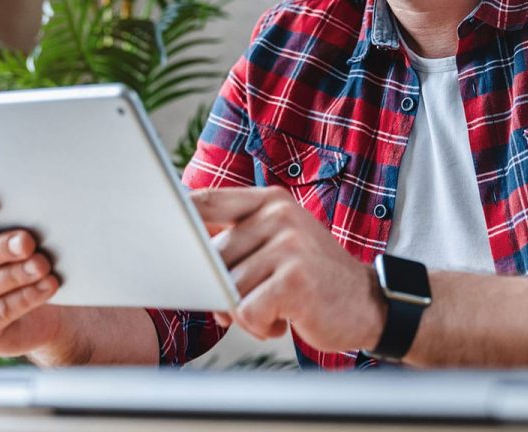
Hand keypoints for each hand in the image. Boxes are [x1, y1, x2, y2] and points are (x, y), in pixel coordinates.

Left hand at [192, 186, 386, 353]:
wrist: (369, 303)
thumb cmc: (314, 276)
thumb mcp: (280, 241)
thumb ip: (238, 236)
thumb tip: (182, 248)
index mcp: (271, 201)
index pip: (207, 200)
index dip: (178, 219)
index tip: (158, 233)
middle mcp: (279, 215)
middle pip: (212, 257)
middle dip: (221, 288)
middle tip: (254, 298)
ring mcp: (289, 245)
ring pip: (228, 288)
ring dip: (245, 312)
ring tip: (276, 307)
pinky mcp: (294, 279)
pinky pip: (246, 311)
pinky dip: (260, 327)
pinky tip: (285, 320)